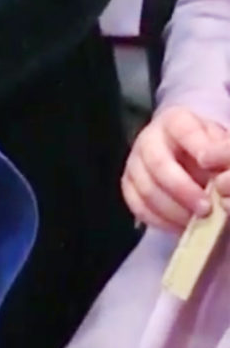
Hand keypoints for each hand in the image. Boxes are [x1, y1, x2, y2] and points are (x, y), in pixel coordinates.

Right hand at [122, 107, 225, 231]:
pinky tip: (180, 225)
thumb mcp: (221, 143)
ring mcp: (134, 162)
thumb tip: (224, 173)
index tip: (212, 165)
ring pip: (146, 188)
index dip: (199, 149)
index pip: (184, 131)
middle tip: (206, 208)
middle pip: (158, 163)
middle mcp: (149, 138)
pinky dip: (159, 220)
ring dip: (173, 210)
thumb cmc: (208, 149)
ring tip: (196, 221)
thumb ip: (224, 153)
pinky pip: (137, 205)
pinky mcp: (128, 184)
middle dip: (183, 189)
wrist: (188, 156)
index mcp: (175, 122)